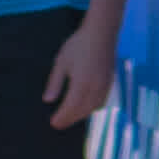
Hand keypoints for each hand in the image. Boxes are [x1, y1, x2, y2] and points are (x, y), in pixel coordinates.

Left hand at [45, 12, 116, 128]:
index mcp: (81, 83)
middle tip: (59, 124)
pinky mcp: (110, 82)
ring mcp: (105, 85)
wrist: (102, 33)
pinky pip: (101, 101)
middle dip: (70, 119)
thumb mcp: (61, 62)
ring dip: (81, 115)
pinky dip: (92, 108)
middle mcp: (95, 88)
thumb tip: (48, 100)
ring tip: (70, 118)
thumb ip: (55, 83)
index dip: (62, 117)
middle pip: (82, 110)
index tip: (53, 124)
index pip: (70, 107)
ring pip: (93, 107)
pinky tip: (86, 108)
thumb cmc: (78, 45)